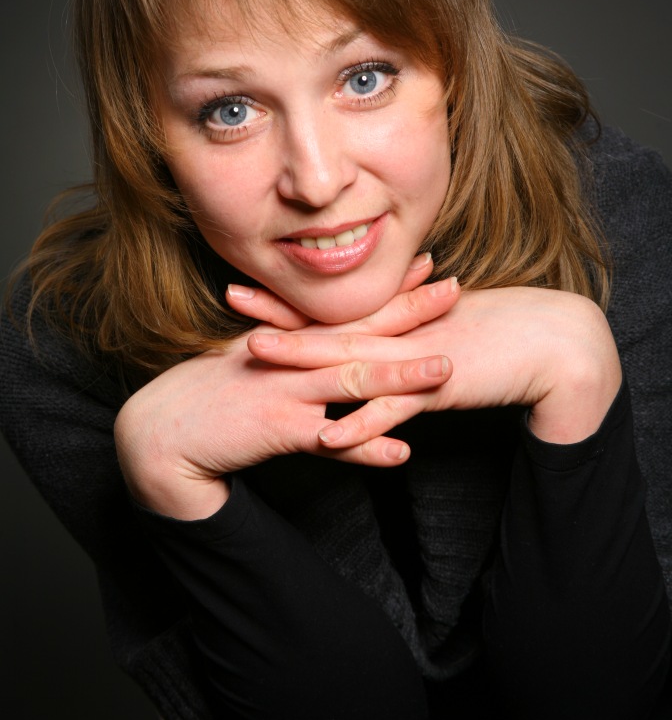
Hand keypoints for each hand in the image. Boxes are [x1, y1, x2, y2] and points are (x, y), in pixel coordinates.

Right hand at [114, 264, 459, 520]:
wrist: (167, 428)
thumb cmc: (215, 393)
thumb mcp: (259, 363)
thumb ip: (297, 353)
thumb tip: (332, 349)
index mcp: (294, 340)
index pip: (352, 309)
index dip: (392, 288)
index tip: (431, 266)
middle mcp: (295, 358)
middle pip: (362, 332)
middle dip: (410, 311)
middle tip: (455, 289)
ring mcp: (287, 391)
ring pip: (352, 380)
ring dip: (401, 375)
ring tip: (445, 370)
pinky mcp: (277, 429)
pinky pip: (329, 442)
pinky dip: (365, 448)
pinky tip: (399, 454)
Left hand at [246, 287, 621, 448]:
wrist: (551, 340)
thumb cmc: (500, 335)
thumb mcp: (442, 333)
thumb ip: (407, 338)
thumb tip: (380, 344)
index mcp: (398, 320)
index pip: (334, 309)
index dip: (289, 300)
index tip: (249, 288)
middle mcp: (399, 333)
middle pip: (329, 324)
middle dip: (280, 314)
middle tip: (232, 297)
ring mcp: (416, 358)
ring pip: (351, 359)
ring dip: (304, 358)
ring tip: (257, 357)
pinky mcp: (440, 387)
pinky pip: (393, 409)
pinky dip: (361, 423)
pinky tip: (328, 436)